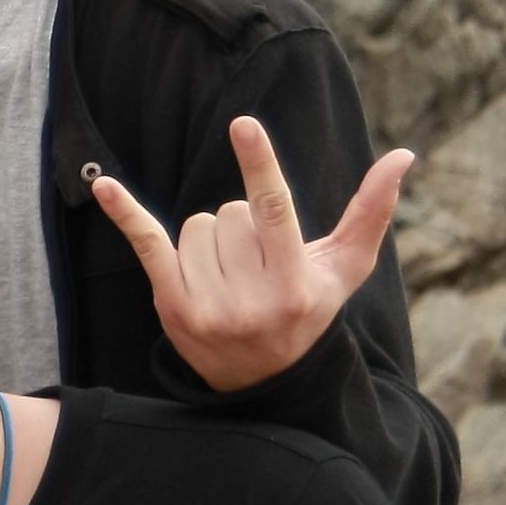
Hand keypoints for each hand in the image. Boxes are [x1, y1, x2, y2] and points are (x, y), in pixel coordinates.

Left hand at [90, 116, 412, 394]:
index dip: (259, 164)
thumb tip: (405, 154)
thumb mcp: (344, 268)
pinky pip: (146, 243)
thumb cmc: (309, 310)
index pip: (273, 210)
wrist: (263, 379)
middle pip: (231, 213)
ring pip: (197, 226)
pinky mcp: (171, 304)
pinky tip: (101, 184)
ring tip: (230, 276)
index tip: (243, 124)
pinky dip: (125, 212)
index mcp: (293, 283)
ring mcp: (206, 304)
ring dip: (211, 241)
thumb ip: (371, 211)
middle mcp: (249, 298)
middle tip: (257, 266)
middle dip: (243, 228)